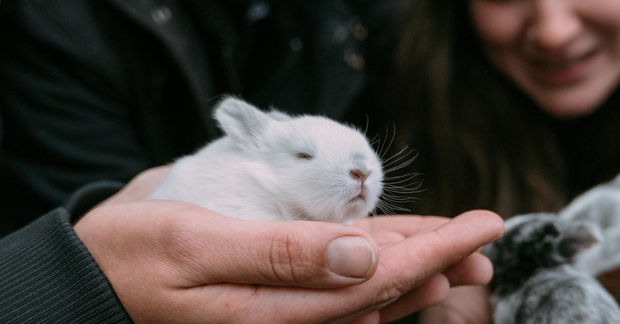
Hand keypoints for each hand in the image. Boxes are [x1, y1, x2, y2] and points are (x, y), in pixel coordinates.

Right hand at [75, 168, 503, 322]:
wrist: (90, 280)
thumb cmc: (132, 259)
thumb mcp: (197, 248)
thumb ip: (282, 258)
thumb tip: (363, 257)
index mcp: (274, 312)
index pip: (375, 281)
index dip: (435, 250)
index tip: (482, 226)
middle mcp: (286, 318)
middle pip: (381, 289)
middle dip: (437, 262)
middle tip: (484, 242)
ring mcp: (280, 308)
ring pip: (363, 286)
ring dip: (413, 265)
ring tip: (458, 250)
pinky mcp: (269, 292)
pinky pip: (332, 278)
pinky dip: (369, 260)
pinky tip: (394, 254)